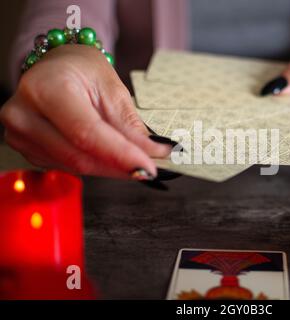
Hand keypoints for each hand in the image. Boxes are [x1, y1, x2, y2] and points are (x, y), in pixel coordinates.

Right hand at [0, 45, 170, 178]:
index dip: (121, 155)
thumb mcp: (112, 89)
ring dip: (111, 167)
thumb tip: (154, 154)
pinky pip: (68, 166)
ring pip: (76, 166)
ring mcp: (20, 135)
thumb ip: (129, 125)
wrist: (56, 67)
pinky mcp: (27, 149)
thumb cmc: (82, 70)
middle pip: (80, 157)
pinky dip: (96, 164)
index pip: (86, 133)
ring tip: (134, 158)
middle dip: (121, 166)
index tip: (150, 168)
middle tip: (150, 167)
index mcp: (46, 89)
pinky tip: (109, 155)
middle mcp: (25, 114)